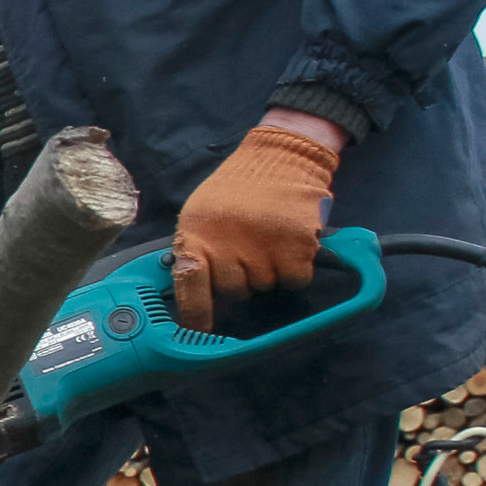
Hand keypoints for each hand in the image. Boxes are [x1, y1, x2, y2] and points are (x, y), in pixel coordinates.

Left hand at [171, 121, 340, 331]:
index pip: (189, 284)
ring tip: (267, 240)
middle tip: (247, 252)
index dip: (194, 313)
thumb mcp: (200, 213)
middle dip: (241, 279)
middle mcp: (228, 244)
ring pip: (266, 286)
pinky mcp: (297, 245)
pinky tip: (289, 244)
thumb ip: (194, 248)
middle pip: (234, 291)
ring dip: (269, 271)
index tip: (198, 330)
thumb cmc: (237, 188)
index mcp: (197, 235)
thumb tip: (189, 292)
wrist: (280, 155)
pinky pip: (295, 279)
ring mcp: (263, 246)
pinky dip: (296, 268)